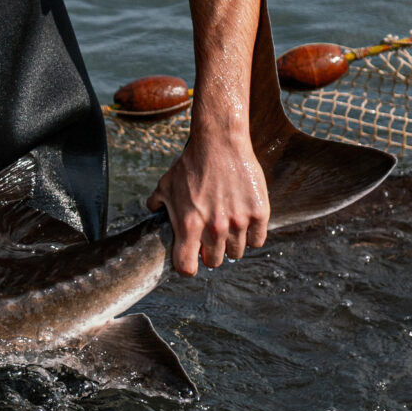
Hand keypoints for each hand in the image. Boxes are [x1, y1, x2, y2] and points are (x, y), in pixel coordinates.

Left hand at [148, 125, 268, 276]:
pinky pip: (257, 240)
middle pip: (214, 262)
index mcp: (189, 225)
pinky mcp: (259, 213)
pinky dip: (251, 236)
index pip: (187, 266)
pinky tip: (243, 223)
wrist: (219, 144)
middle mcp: (214, 228)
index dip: (187, 267)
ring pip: (237, 253)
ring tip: (227, 228)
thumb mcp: (165, 185)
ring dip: (231, 244)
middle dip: (211, 254)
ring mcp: (239, 221)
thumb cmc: (190, 165)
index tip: (190, 261)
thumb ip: (157, 203)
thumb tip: (152, 212)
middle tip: (211, 239)